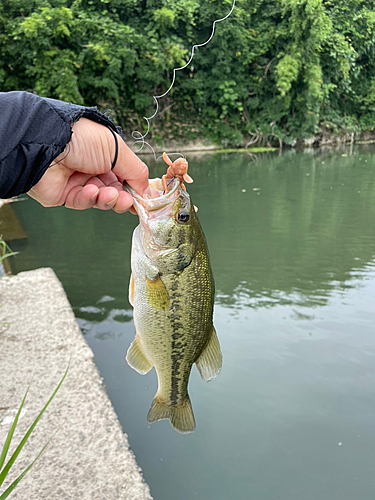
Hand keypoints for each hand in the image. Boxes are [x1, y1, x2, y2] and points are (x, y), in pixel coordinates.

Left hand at [28, 118, 148, 212]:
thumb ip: (136, 172)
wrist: (46, 143)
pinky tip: (90, 191)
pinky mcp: (65, 194)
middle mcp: (92, 167)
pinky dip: (89, 199)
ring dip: (109, 199)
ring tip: (111, 195)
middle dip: (123, 197)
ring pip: (101, 199)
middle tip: (128, 201)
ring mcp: (79, 181)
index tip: (143, 199)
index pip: (125, 175)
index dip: (134, 188)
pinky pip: (83, 202)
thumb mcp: (117, 150)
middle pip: (115, 190)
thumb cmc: (82, 138)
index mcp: (106, 154)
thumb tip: (147, 192)